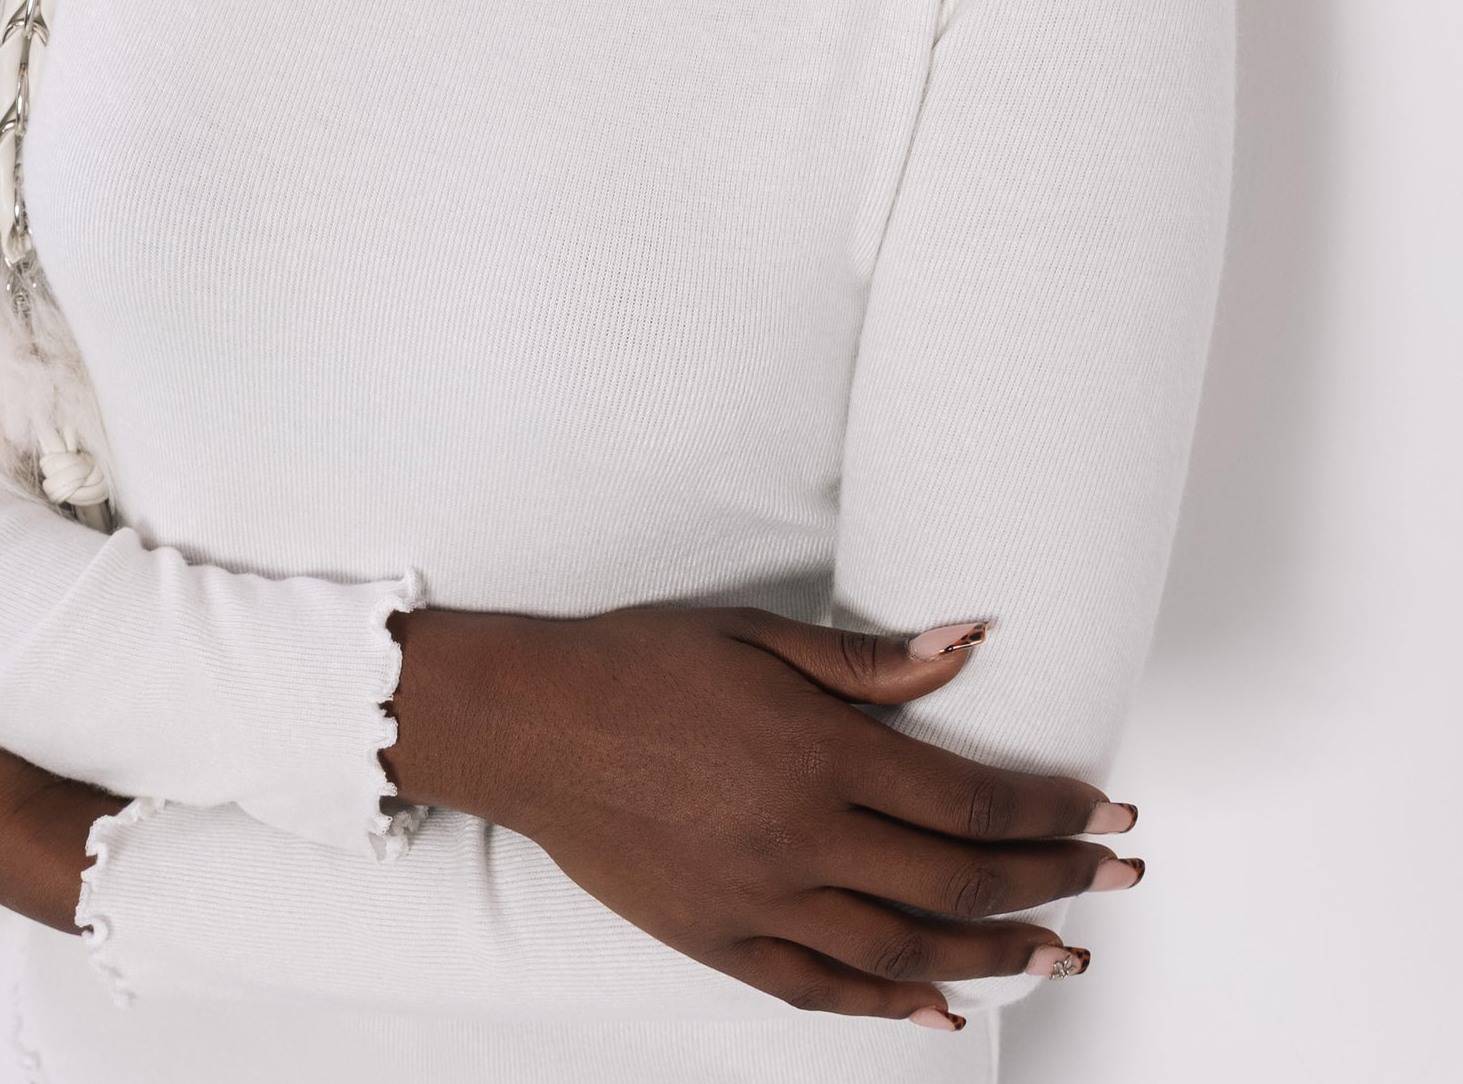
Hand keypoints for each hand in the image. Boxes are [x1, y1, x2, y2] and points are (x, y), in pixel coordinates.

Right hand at [388, 604, 1136, 1029]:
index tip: (1108, 814)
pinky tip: (941, 1011)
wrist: (531, 725)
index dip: (1049, 811)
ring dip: (996, 958)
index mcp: (818, 753)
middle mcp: (801, 839)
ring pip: (905, 949)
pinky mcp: (719, 942)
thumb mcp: (757, 637)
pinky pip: (822, 989)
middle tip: (1117, 882)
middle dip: (1052, 883)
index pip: (968, 799)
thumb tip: (971, 646)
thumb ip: (870, 661)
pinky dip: (890, 1006)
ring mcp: (760, 902)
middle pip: (956, 881)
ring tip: (1063, 956)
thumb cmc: (642, 662)